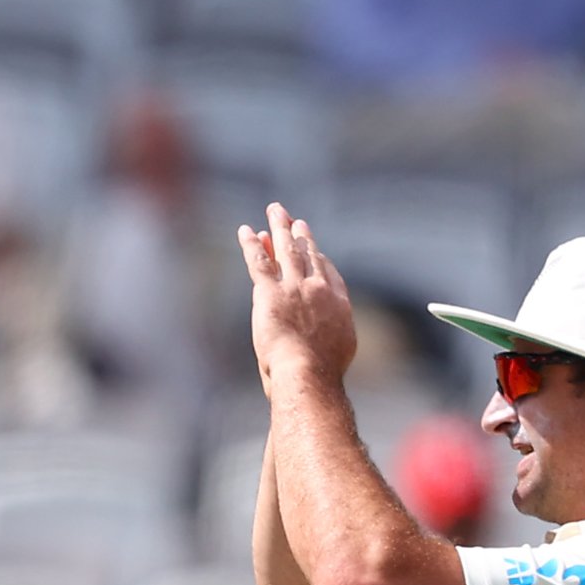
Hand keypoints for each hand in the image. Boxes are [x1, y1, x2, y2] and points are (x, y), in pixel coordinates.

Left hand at [241, 206, 358, 390]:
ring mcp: (295, 287)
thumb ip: (330, 341)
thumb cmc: (321, 374)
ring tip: (275, 210)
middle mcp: (318, 289)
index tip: (312, 246)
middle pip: (309, 254)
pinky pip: (259, 261)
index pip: (327, 271)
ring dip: (279, 227)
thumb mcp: (336, 354)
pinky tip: (246, 231)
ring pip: (286, 250)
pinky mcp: (271, 292)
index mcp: (338, 303)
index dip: (317, 256)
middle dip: (300, 234)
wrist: (309, 372)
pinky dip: (252, 245)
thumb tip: (323, 348)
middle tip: (294, 220)